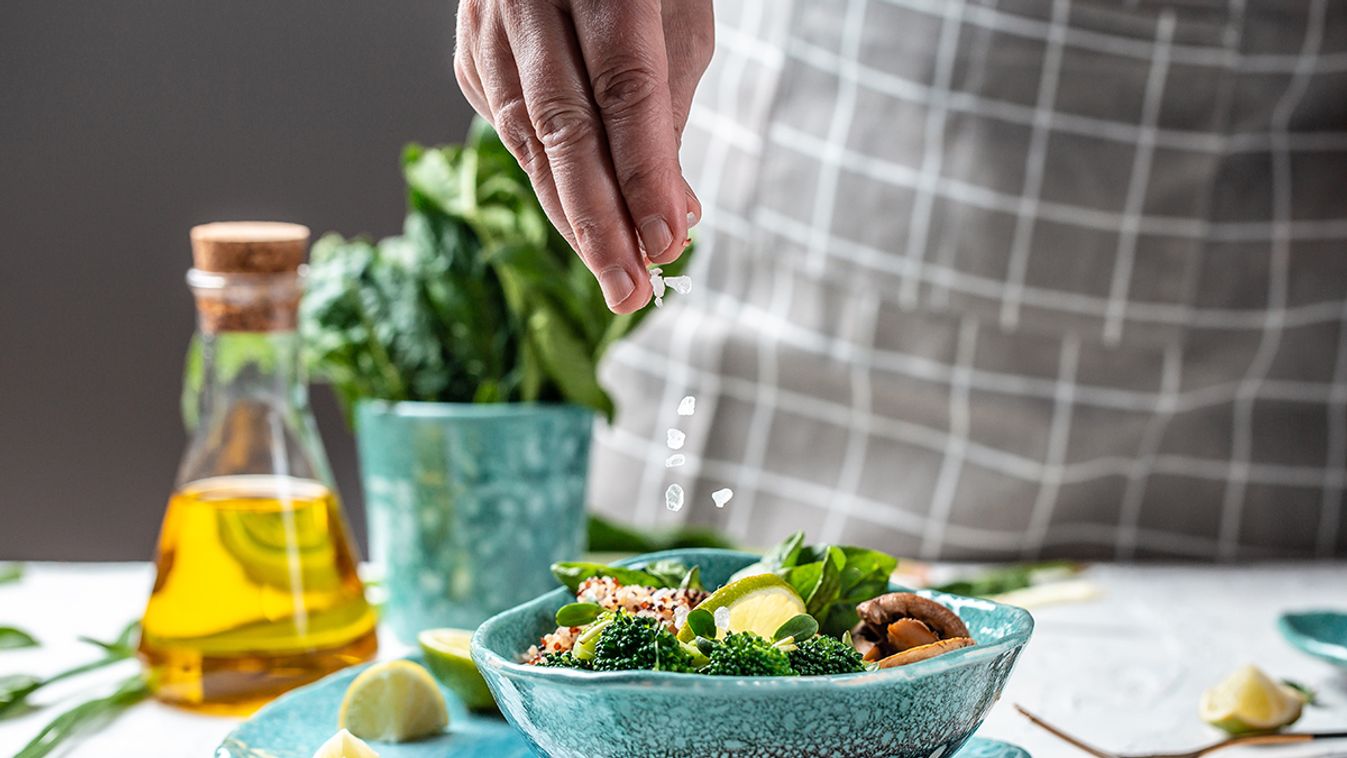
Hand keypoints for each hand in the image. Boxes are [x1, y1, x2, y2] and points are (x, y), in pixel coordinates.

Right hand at [454, 0, 713, 312]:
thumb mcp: (675, 21)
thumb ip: (666, 113)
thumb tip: (671, 213)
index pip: (623, 88)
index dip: (644, 172)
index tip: (667, 241)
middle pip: (561, 123)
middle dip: (600, 220)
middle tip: (631, 289)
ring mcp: (487, 22)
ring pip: (525, 136)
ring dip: (572, 216)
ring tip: (614, 274)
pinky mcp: (469, 50)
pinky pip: (508, 126)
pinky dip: (546, 179)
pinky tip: (578, 219)